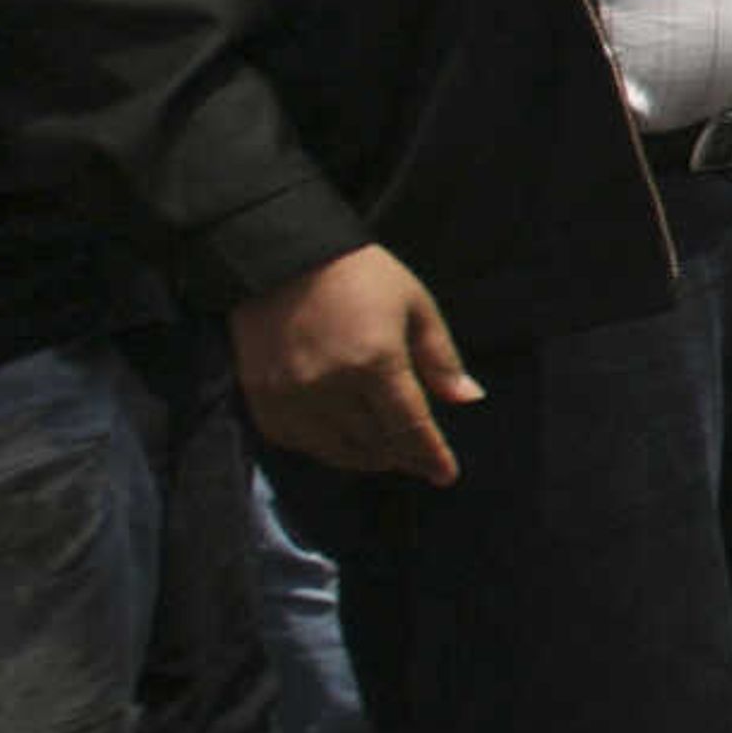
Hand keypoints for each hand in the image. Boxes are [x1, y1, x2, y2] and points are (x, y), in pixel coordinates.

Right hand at [230, 244, 479, 484]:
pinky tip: (343, 438)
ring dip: (368, 457)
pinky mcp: (262, 399)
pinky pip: (299, 442)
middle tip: (420, 459)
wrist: (282, 257)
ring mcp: (291, 397)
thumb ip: (440, 359)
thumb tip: (469, 399)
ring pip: (338, 451)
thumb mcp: (415, 305)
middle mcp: (330, 386)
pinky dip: (325, 447)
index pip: (410, 427)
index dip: (431, 455)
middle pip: (376, 444)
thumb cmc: (360, 275)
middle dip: (403, 456)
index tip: (446, 475)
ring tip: (387, 452)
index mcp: (375, 361)